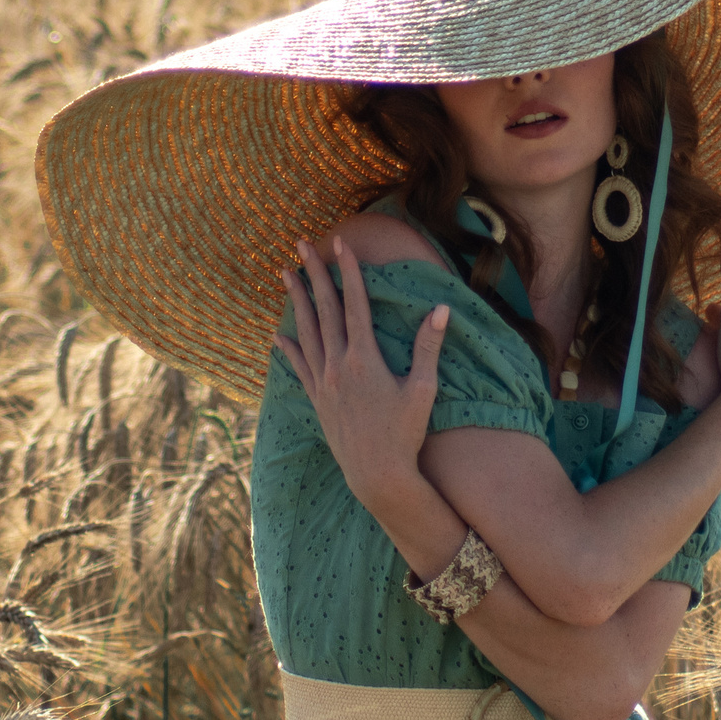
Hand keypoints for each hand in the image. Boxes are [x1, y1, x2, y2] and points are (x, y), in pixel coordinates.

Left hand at [274, 236, 448, 511]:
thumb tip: (441, 310)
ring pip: (306, 331)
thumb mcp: (423, 389)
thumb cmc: (405, 434)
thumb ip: (428, 347)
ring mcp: (323, 383)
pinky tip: (278, 335)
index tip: (341, 244)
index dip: (348, 271)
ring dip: (296, 301)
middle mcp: (338, 365)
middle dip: (314, 274)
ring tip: (285, 274)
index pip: (354, 303)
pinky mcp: (317, 400)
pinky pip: (299, 367)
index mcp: (364, 358)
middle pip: (324, 309)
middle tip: (301, 244)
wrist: (377, 475)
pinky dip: (289, 349)